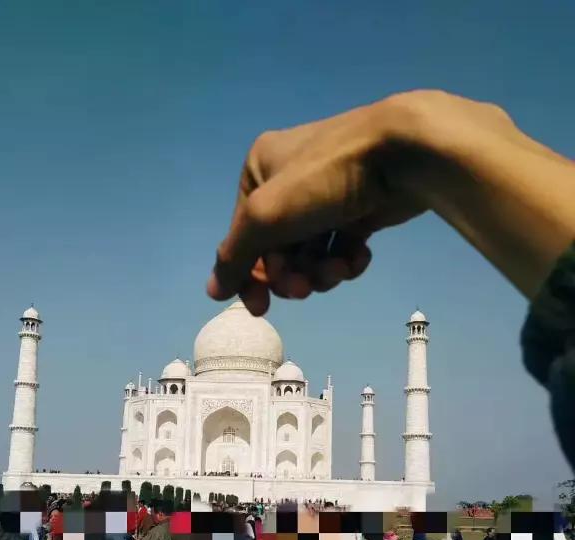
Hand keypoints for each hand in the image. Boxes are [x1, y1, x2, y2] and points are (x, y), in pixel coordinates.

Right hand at [208, 92, 430, 314]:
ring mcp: (325, 194)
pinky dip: (347, 260)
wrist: (403, 155)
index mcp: (259, 169)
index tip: (261, 308)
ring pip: (311, 253)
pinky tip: (359, 257)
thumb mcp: (265, 217)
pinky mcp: (359, 207)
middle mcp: (288, 180)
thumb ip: (236, 257)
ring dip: (322, 272)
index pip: (243, 237)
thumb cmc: (323, 179)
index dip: (250, 277)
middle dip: (293, 275)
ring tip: (339, 270)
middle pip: (278, 250)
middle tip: (306, 288)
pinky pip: (341, 246)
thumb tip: (213, 292)